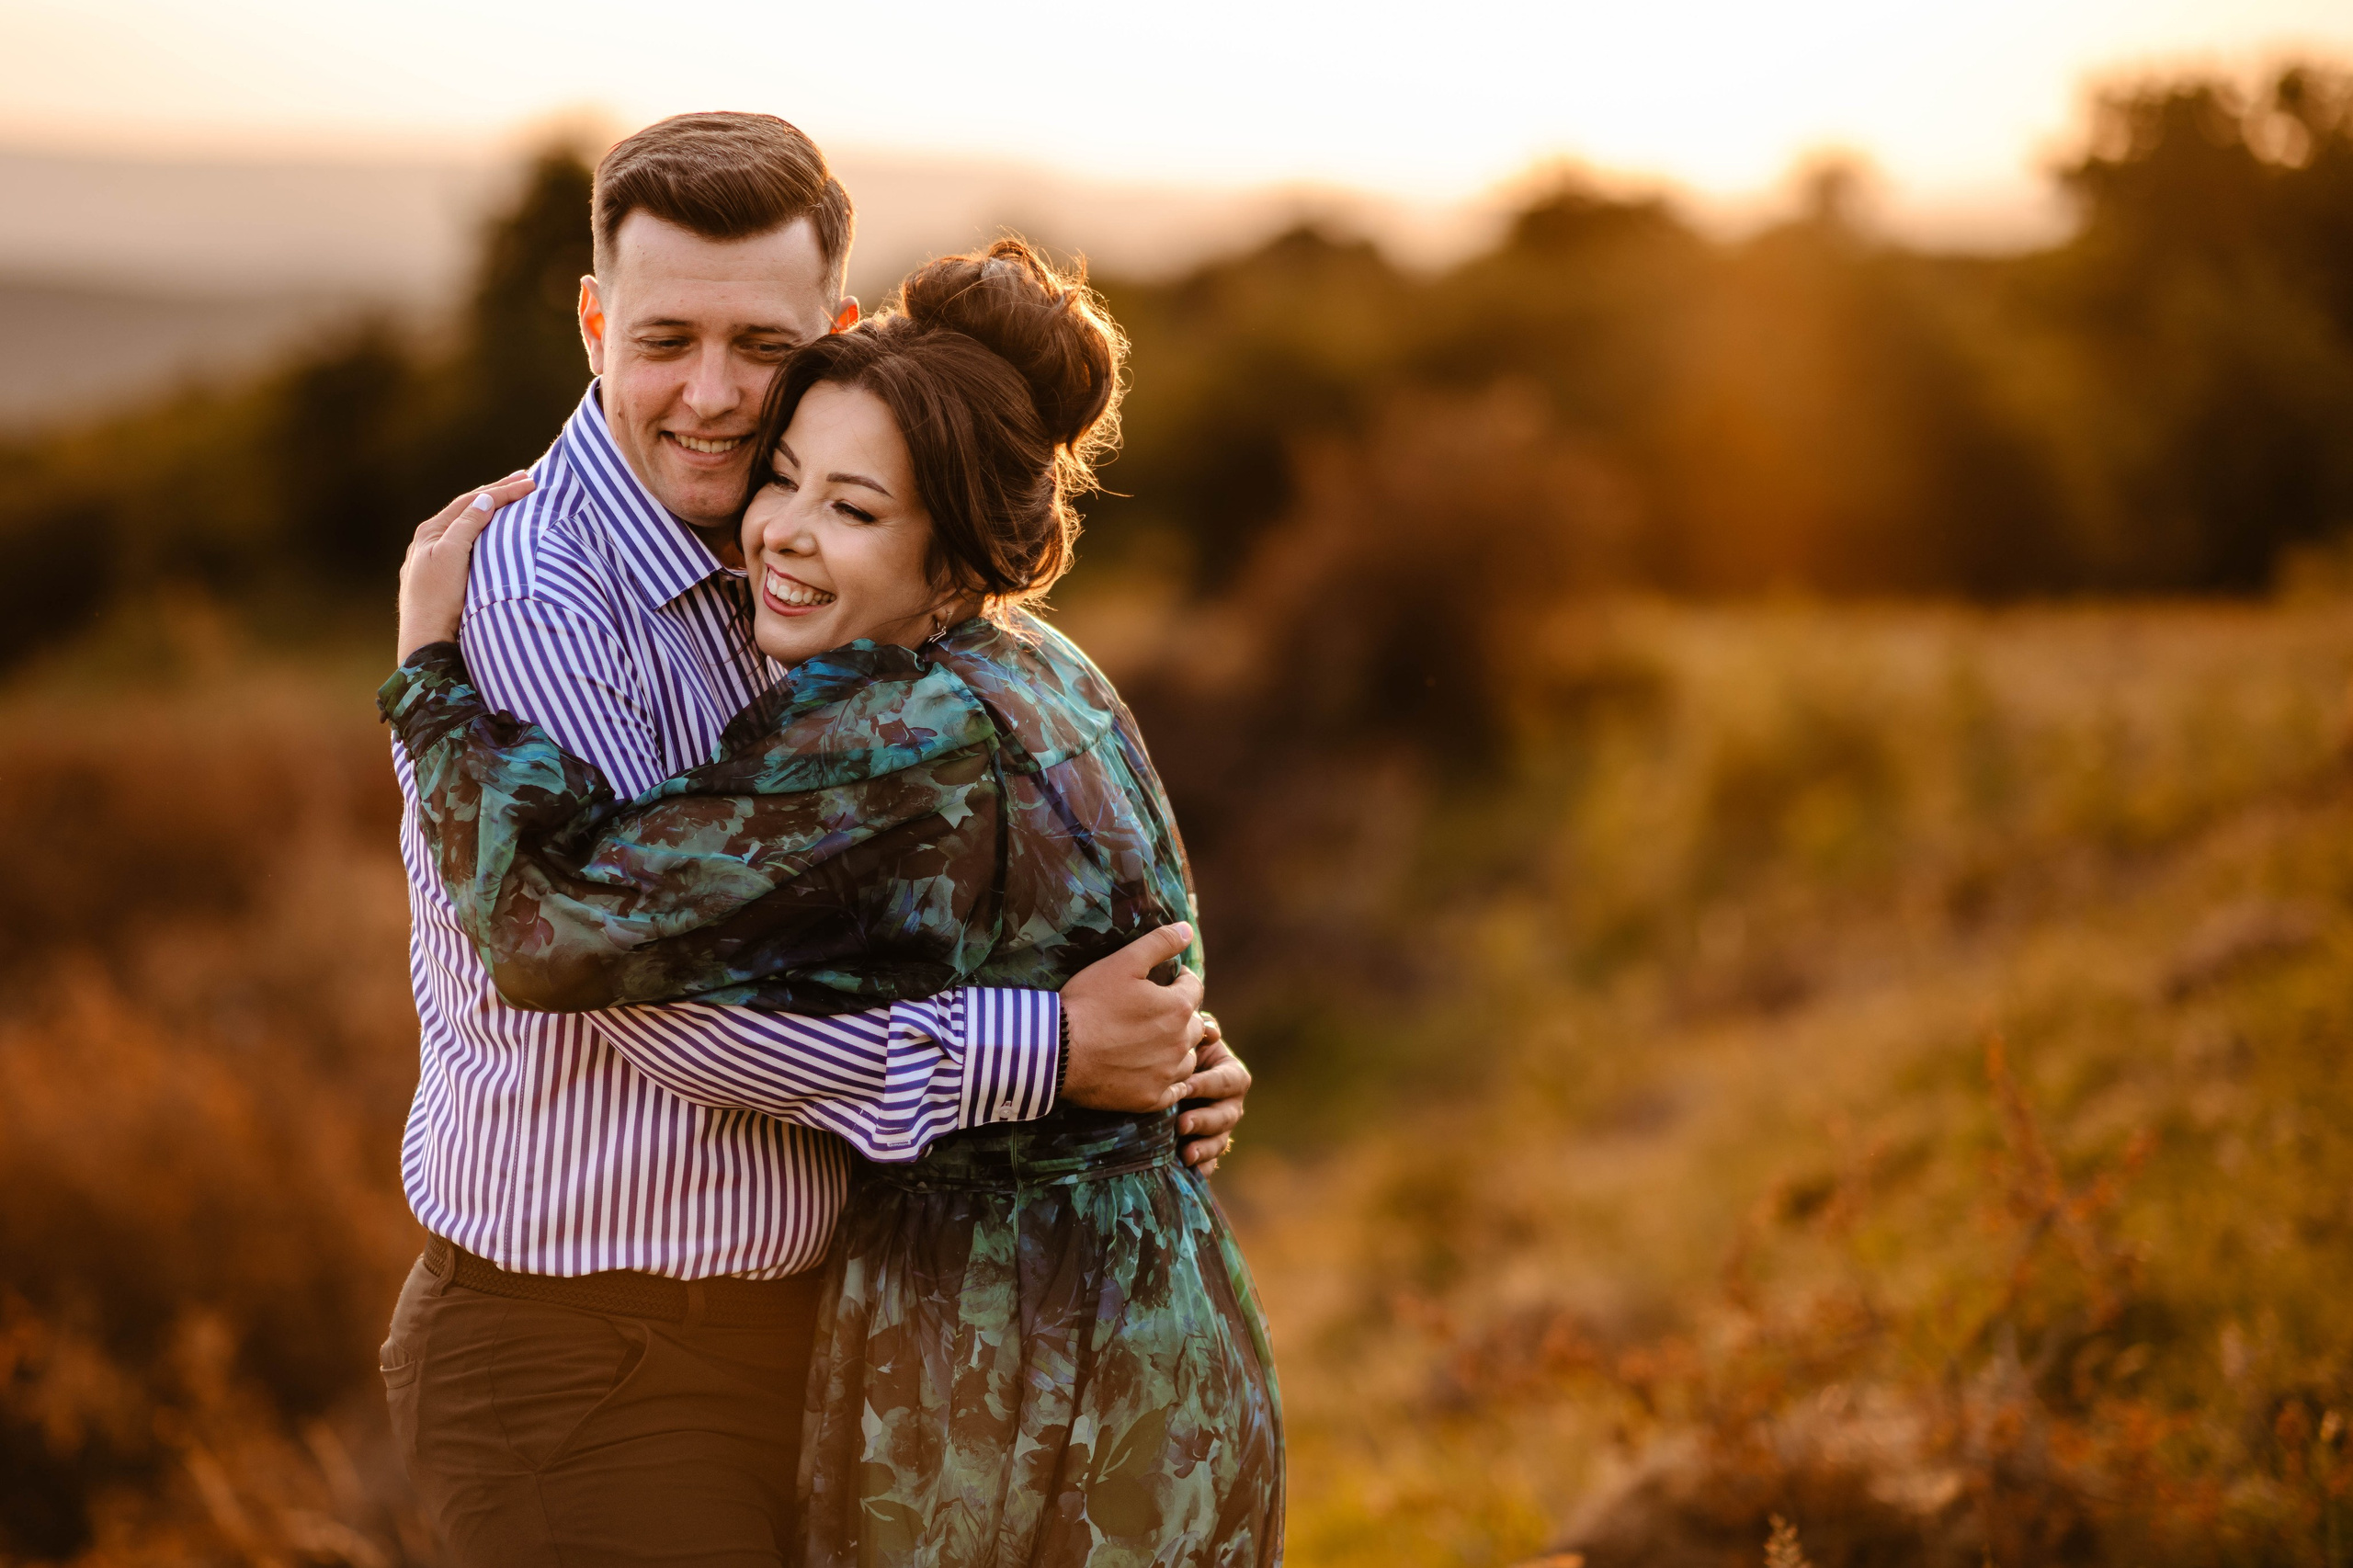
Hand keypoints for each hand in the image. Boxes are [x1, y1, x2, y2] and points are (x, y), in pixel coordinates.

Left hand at [396, 474, 534, 662]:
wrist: (427, 641)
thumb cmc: (438, 600)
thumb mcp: (451, 556)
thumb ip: (467, 526)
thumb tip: (484, 500)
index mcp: (430, 533)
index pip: (471, 502)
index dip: (501, 490)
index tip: (529, 482)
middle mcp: (430, 543)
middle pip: (467, 511)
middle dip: (497, 494)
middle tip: (525, 480)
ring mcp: (435, 562)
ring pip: (467, 528)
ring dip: (490, 513)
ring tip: (511, 501)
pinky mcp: (443, 580)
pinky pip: (467, 546)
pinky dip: (484, 534)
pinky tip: (493, 535)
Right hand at [1059, 923, 1205, 1112]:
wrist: (1058, 1051)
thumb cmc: (1088, 1002)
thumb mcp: (1123, 962)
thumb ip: (1160, 943)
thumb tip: (1187, 930)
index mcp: (1178, 1007)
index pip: (1194, 988)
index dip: (1180, 980)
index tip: (1165, 981)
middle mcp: (1181, 1043)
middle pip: (1195, 1025)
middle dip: (1180, 1015)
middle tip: (1154, 1012)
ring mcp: (1167, 1074)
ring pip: (1187, 1059)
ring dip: (1177, 1049)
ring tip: (1151, 1042)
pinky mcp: (1151, 1098)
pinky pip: (1174, 1090)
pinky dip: (1167, 1080)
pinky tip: (1149, 1071)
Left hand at [1177, 1016, 1248, 1175]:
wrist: (1157, 1077)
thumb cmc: (1176, 1052)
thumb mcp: (1189, 1038)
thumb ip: (1200, 1030)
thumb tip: (1210, 1031)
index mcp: (1231, 1075)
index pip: (1228, 1081)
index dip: (1208, 1084)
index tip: (1183, 1087)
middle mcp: (1231, 1104)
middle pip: (1227, 1116)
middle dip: (1205, 1121)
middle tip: (1181, 1124)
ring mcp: (1220, 1130)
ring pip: (1220, 1142)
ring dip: (1205, 1148)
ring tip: (1186, 1154)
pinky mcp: (1207, 1150)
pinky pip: (1210, 1164)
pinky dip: (1201, 1168)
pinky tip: (1187, 1170)